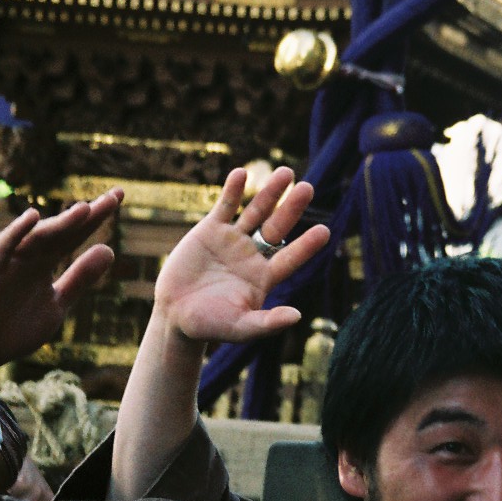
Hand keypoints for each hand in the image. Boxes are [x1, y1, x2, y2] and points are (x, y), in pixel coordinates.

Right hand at [0, 192, 122, 372]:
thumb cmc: (17, 328)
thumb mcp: (58, 303)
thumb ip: (80, 278)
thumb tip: (110, 248)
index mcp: (45, 264)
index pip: (74, 235)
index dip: (96, 218)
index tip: (119, 196)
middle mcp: (28, 258)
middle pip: (61, 231)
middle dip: (87, 214)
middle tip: (116, 196)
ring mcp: (9, 264)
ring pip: (37, 238)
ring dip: (59, 223)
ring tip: (85, 209)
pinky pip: (2, 249)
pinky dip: (16, 233)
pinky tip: (32, 217)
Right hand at [153, 166, 330, 344]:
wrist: (175, 315)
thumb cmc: (210, 326)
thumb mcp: (241, 327)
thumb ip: (267, 323)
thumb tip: (297, 316)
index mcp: (265, 276)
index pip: (290, 257)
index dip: (307, 245)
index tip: (325, 231)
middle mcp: (253, 255)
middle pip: (277, 228)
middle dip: (292, 208)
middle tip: (308, 188)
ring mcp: (233, 240)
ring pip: (255, 212)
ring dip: (269, 193)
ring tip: (285, 173)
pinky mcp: (211, 231)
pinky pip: (225, 206)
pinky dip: (233, 191)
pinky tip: (242, 173)